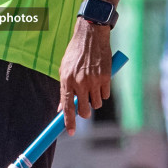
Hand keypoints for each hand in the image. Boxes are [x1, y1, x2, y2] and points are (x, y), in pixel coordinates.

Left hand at [57, 19, 112, 134]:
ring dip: (95, 100)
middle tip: (86, 107)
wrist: (90, 35)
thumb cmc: (75, 53)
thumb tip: (61, 109)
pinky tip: (100, 81)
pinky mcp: (106, 78)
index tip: (70, 132)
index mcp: (66, 80)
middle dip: (86, 112)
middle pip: (85, 110)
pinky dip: (103, 92)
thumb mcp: (64, 69)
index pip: (67, 107)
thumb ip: (64, 90)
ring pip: (96, 104)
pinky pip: (105, 95)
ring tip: (92, 87)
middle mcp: (79, 82)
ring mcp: (94, 80)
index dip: (69, 122)